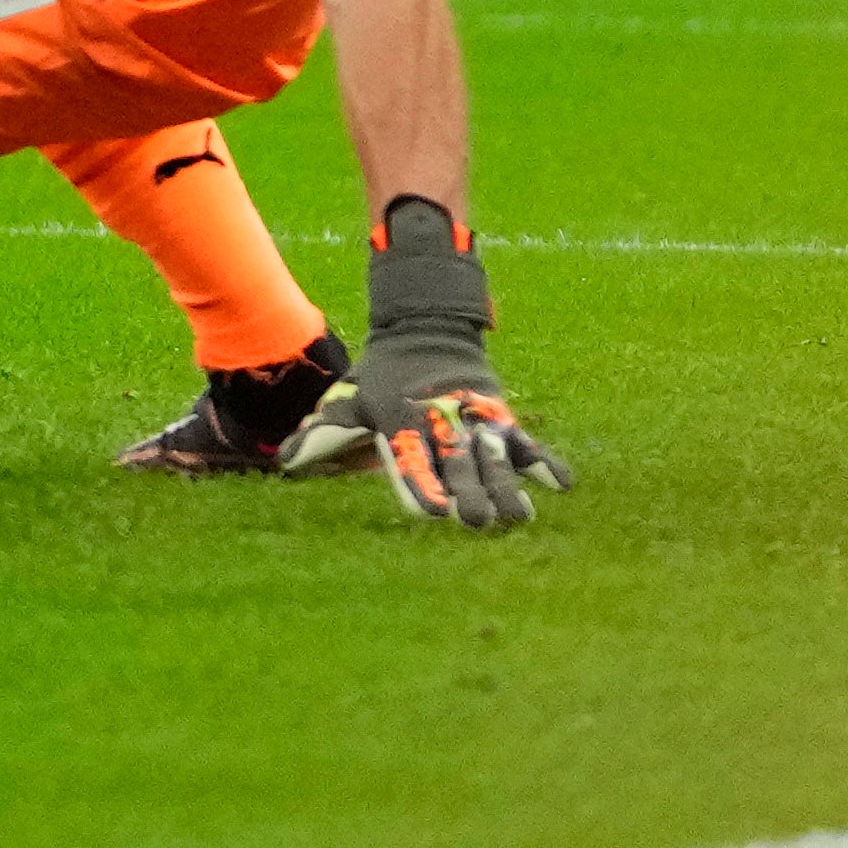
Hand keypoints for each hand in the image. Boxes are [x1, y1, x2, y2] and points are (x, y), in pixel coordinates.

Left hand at [275, 375, 574, 527]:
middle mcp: (442, 420)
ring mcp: (475, 417)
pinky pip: (524, 439)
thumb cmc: (383, 376)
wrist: (427, 326)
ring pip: (493, 455)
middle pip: (456, 461)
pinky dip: (544, 459)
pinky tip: (563, 484)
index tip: (433, 512)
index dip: (422, 485)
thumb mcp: (351, 397)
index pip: (412, 457)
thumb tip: (285, 463)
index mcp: (402, 419)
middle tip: (476, 522)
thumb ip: (324, 432)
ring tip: (520, 518)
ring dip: (507, 486)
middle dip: (467, 491)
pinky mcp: (499, 414)